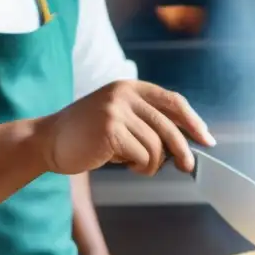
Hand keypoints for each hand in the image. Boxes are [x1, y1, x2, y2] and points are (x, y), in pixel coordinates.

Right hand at [37, 80, 215, 176]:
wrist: (48, 141)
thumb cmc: (87, 136)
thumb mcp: (120, 119)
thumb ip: (148, 123)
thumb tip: (186, 144)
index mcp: (130, 87)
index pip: (173, 101)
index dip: (193, 121)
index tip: (206, 138)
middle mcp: (124, 94)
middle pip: (170, 126)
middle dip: (182, 150)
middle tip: (187, 167)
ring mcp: (116, 110)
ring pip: (156, 146)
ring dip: (152, 164)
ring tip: (135, 164)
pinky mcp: (110, 130)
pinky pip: (143, 156)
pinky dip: (139, 167)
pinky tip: (124, 164)